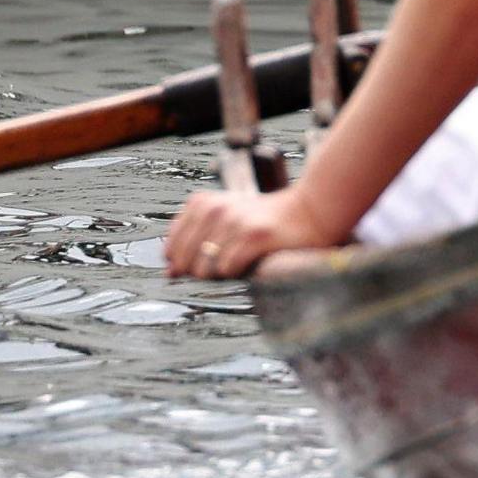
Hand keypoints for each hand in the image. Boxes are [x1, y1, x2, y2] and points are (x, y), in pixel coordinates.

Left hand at [165, 183, 343, 277]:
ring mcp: (235, 221)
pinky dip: (238, 273)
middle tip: (228, 262)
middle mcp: (215, 209)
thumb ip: (192, 246)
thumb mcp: (223, 225)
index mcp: (202, 204)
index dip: (185, 264)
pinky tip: (253, 261)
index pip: (171, 250)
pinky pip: (229, 270)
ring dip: (222, 274)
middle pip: (186, 263)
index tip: (207, 262)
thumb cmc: (263, 223)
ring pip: (205, 270)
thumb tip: (169, 274)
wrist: (308, 213)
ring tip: (241, 260)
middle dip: (202, 272)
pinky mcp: (255, 235)